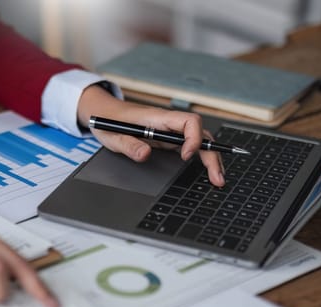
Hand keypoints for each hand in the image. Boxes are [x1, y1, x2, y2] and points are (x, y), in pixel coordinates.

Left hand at [77, 85, 224, 186]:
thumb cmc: (108, 121)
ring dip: (210, 157)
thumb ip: (128, 145)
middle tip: (217, 177)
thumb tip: (145, 155)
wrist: (103, 114)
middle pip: (200, 133)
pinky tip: (207, 170)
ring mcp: (170, 131)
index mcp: (157, 119)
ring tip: (217, 178)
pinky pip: (190, 146)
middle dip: (211, 154)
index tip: (186, 156)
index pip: (188, 121)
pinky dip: (201, 157)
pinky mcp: (168, 139)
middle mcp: (168, 123)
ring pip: (199, 140)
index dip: (193, 138)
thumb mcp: (112, 136)